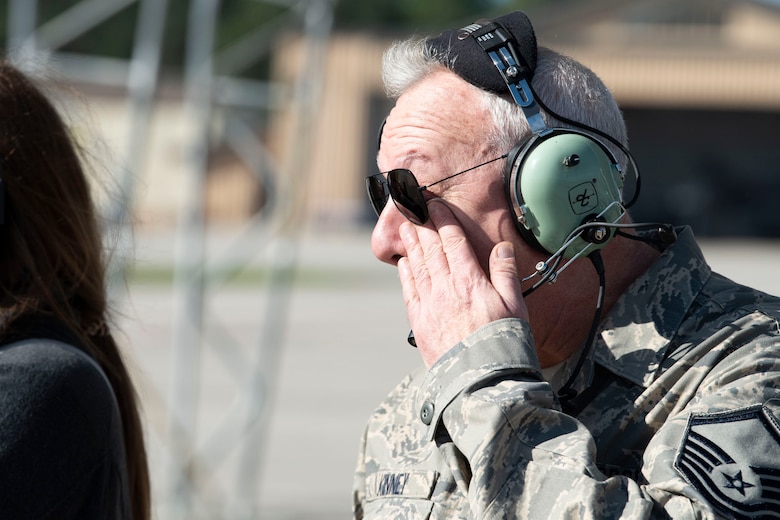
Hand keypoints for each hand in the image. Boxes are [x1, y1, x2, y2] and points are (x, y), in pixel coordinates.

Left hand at [397, 200, 529, 366]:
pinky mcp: (420, 322)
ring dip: (411, 245)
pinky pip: (409, 291)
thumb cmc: (505, 343)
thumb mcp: (515, 305)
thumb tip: (502, 247)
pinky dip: (406, 273)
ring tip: (406, 229)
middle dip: (423, 227)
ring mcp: (430, 305)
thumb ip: (506, 273)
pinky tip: (404, 263)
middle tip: (413, 210)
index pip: (453, 242)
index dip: (443, 221)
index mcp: (470, 281)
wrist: (482, 380)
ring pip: (417, 267)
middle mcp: (446, 289)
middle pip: (431, 250)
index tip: (435, 206)